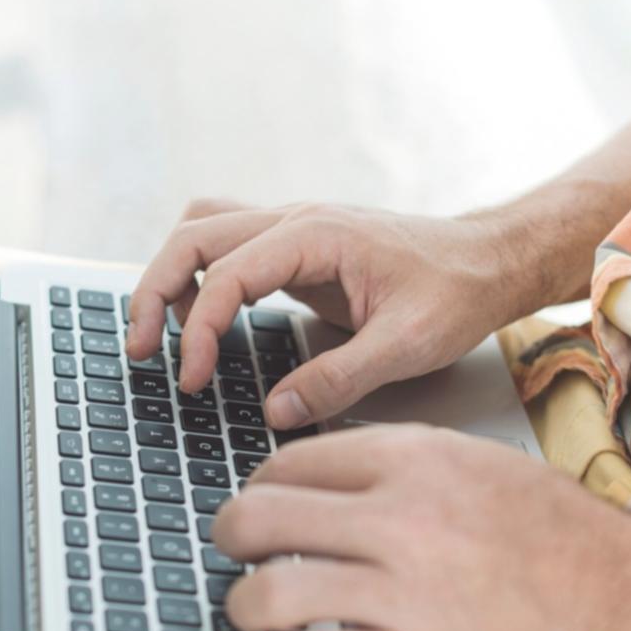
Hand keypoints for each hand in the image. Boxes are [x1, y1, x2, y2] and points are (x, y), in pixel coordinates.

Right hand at [126, 199, 544, 429]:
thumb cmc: (457, 293)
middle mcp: (296, 220)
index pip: (226, 273)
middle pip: (193, 236)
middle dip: (155, 291)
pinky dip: (200, 276)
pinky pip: (226, 245)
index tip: (191, 378)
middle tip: (141, 350)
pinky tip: (204, 319)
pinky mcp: (296, 249)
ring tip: (161, 334)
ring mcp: (293, 229)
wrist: (489, 262)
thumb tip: (277, 410)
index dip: (196, 329)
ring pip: (202, 230)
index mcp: (316, 234)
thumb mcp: (407, 346)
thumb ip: (340, 380)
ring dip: (172, 276)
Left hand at [211, 425, 630, 630]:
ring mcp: (410, 599)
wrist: (623, 602)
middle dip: (230, 534)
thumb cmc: (549, 531)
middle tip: (232, 546)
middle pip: (262, 518)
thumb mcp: (469, 462)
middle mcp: (406, 523)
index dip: (259, 485)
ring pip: (270, 594)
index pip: (289, 464)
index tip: (258, 503)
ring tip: (253, 606)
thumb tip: (302, 478)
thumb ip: (388, 463)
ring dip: (245, 603)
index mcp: (416, 462)